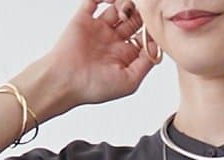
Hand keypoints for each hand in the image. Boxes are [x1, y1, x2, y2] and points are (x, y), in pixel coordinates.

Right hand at [17, 2, 157, 118]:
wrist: (65, 80)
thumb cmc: (94, 87)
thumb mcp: (129, 82)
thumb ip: (146, 63)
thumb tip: (158, 45)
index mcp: (123, 55)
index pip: (143, 35)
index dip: (151, 28)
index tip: (155, 24)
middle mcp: (112, 40)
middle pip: (133, 18)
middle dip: (140, 12)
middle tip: (143, 9)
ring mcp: (98, 28)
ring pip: (117, 7)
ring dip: (125, 3)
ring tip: (126, 8)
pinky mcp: (84, 18)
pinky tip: (111, 0)